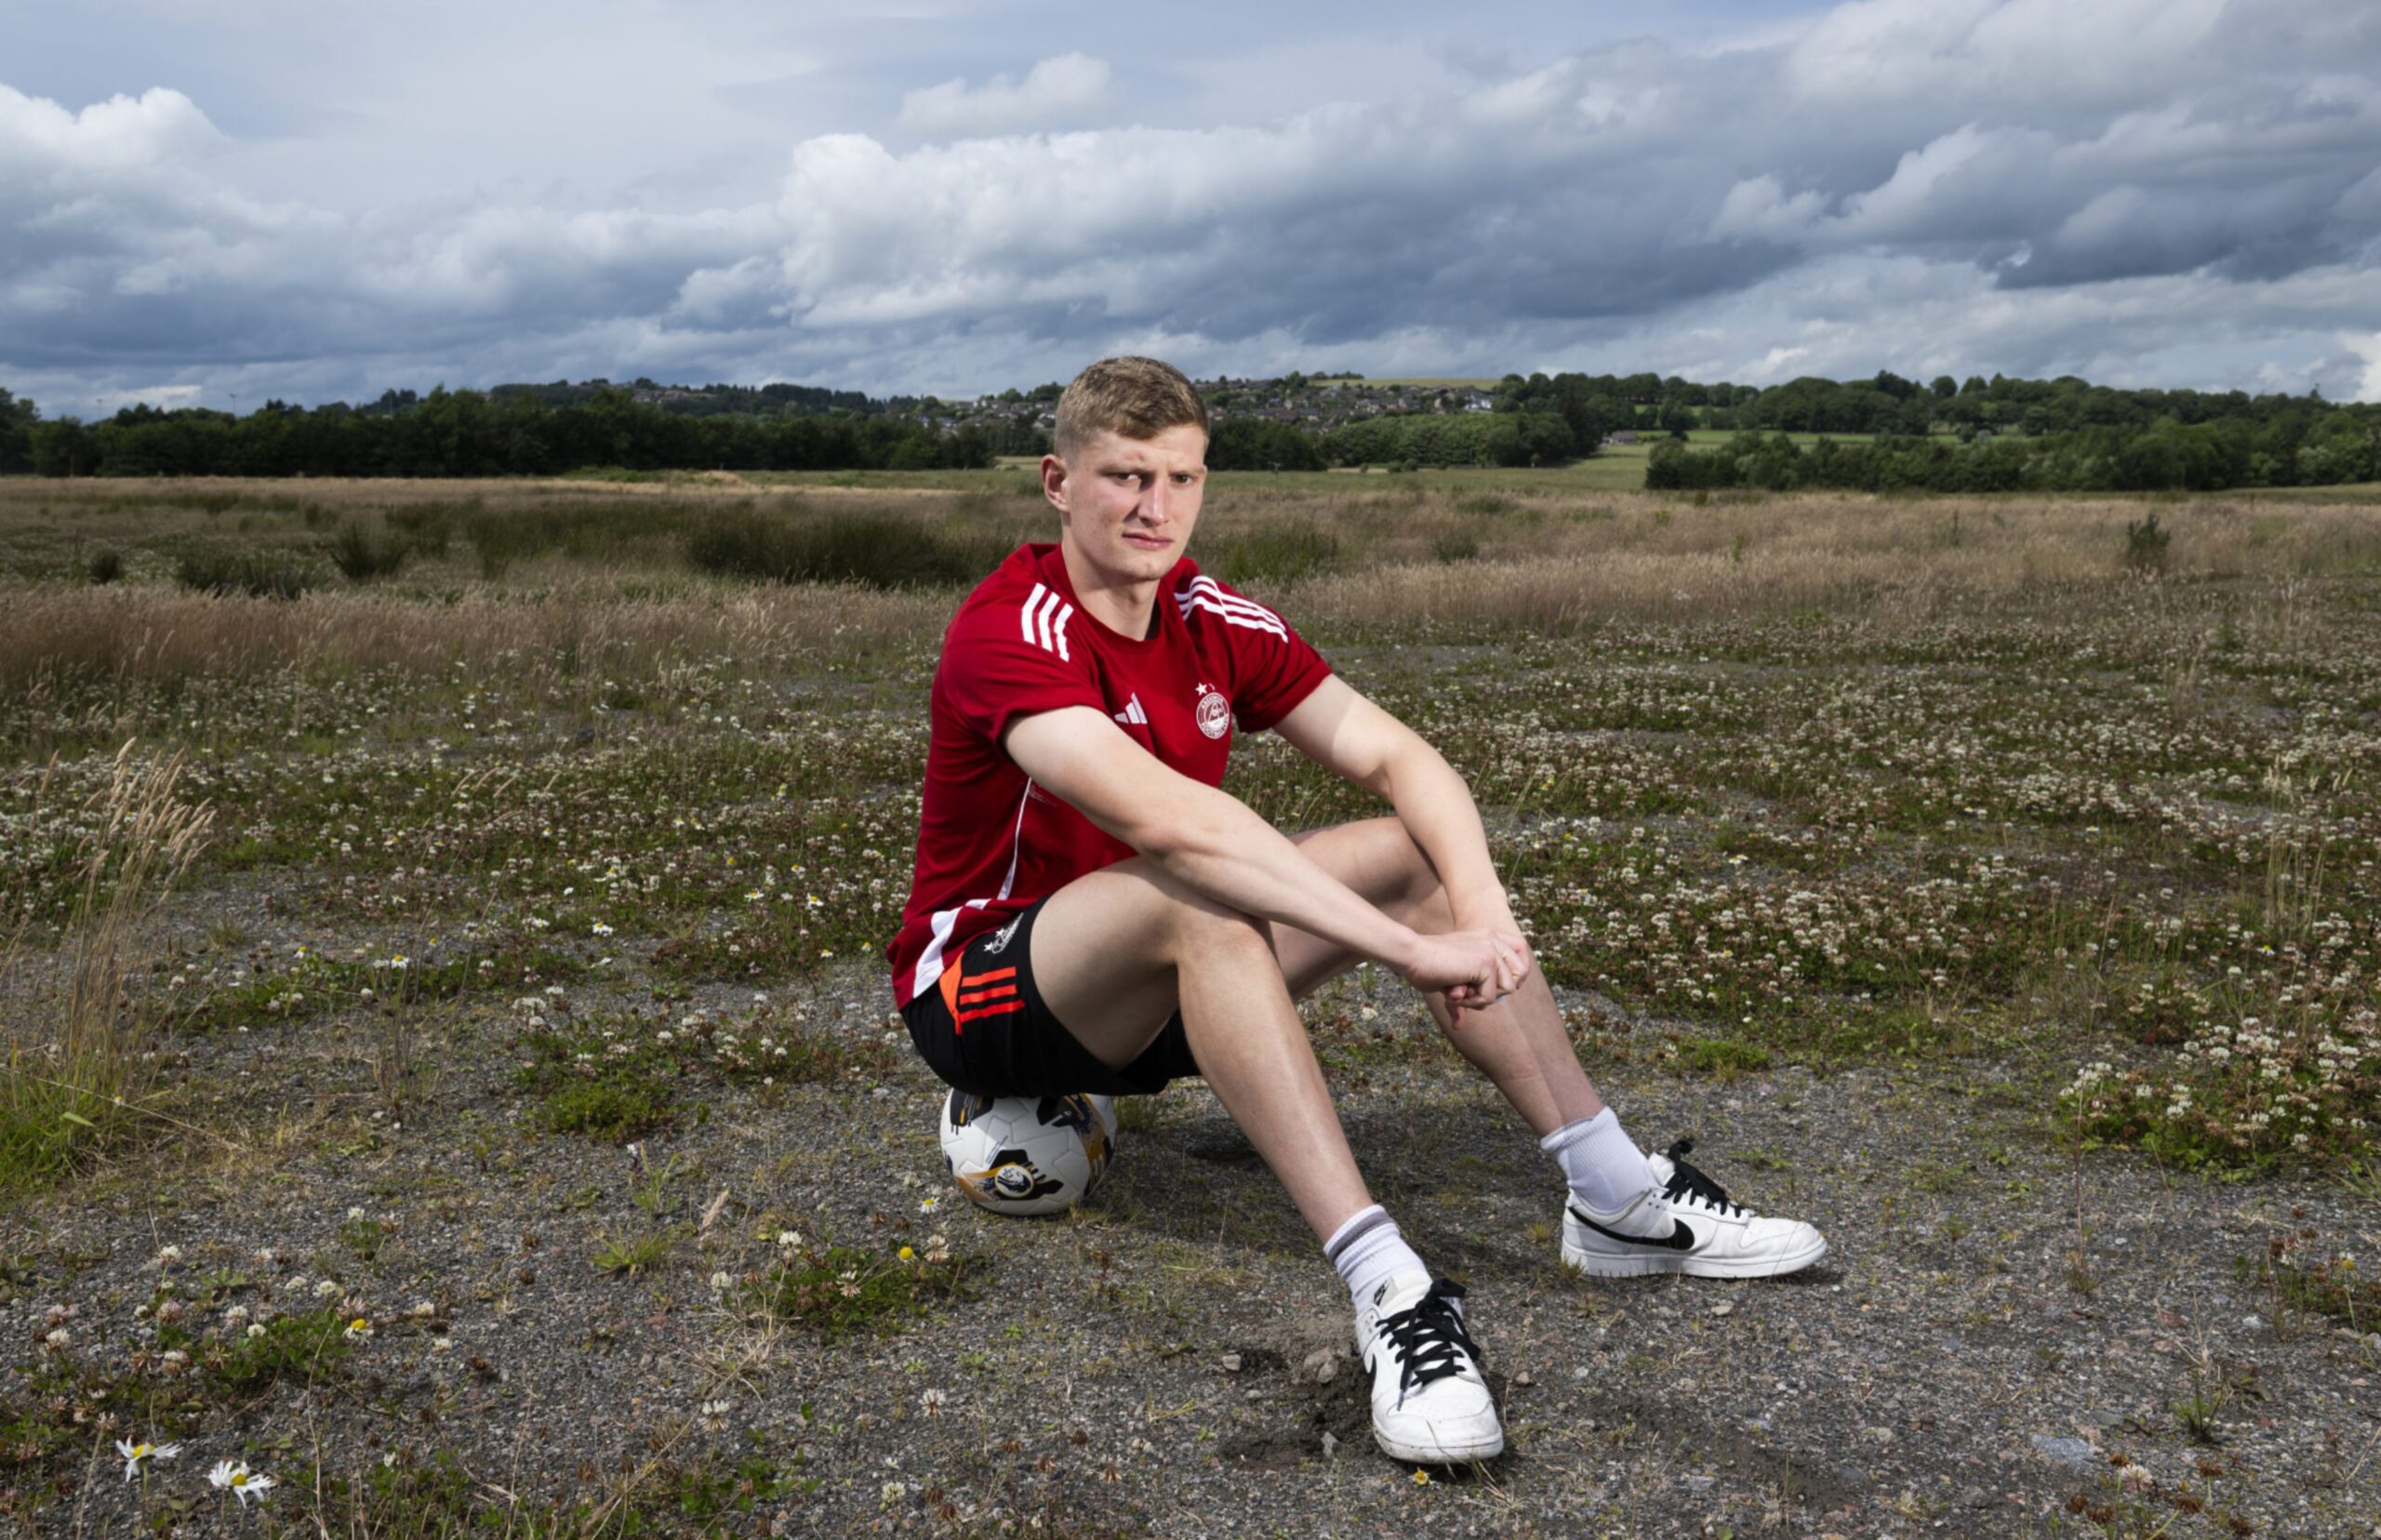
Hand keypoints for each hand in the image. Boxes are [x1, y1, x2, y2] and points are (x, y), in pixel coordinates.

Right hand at [1397, 928, 1532, 1011]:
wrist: (1412, 955)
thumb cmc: (1425, 967)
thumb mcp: (1450, 981)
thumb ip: (1462, 997)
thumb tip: (1459, 1026)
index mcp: (1487, 937)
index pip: (1521, 950)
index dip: (1516, 972)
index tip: (1499, 986)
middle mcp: (1492, 940)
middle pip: (1521, 973)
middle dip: (1500, 991)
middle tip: (1471, 992)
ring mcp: (1491, 950)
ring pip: (1507, 989)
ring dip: (1482, 999)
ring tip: (1459, 992)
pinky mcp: (1486, 963)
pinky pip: (1490, 997)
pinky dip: (1471, 1002)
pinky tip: (1455, 992)